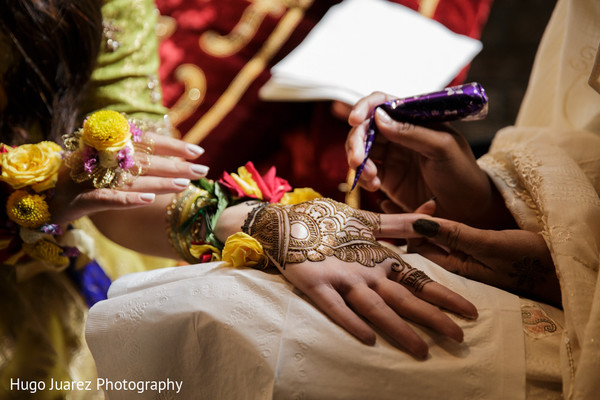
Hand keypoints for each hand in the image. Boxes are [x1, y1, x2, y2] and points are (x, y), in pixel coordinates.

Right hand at [50, 133, 208, 223]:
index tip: (198, 151)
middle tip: (202, 170)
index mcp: (108, 147)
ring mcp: (90, 178)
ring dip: (159, 181)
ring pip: (131, 179)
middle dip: (175, 166)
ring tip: (184, 184)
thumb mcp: (109, 167)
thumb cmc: (81, 179)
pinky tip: (149, 199)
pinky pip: (107, 198)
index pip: (145, 141)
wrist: (42, 196)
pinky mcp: (80, 200)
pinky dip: (128, 199)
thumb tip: (173, 161)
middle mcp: (100, 159)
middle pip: (144, 160)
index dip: (172, 146)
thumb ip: (135, 160)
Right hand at [223, 198, 477, 358]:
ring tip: (421, 350)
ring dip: (398, 328)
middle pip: (403, 296)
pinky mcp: (315, 284)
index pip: (417, 277)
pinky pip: (334, 306)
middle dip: (432, 317)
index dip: (444, 294)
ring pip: (374, 306)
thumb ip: (401, 223)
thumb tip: (434, 212)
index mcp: (378, 255)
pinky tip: (368, 339)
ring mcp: (339, 278)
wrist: (282, 222)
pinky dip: (350, 321)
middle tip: (459, 338)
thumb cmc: (327, 222)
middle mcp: (364, 269)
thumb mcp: (365, 221)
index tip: (470, 311)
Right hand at [345, 92, 510, 227]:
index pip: (384, 103)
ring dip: (358, 161)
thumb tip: (379, 117)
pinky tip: (374, 186)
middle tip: (356, 160)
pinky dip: (363, 178)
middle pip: (366, 127)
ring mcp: (392, 156)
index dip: (366, 107)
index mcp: (415, 119)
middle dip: (356, 141)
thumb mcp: (442, 148)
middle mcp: (400, 134)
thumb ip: (411, 132)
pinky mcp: (387, 178)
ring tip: (370, 177)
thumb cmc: (463, 174)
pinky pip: (365, 173)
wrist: (469, 211)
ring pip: (361, 150)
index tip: (355, 119)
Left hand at [408, 216, 560, 306]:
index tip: (430, 204)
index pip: (417, 248)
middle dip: (419, 223)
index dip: (415, 226)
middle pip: (423, 245)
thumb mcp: (488, 244)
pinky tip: (444, 212)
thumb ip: (453, 234)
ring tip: (432, 203)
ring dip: (430, 223)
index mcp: (452, 269)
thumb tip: (416, 224)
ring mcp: (465, 260)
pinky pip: (451, 238)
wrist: (559, 271)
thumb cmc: (526, 260)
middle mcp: (454, 266)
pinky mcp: (476, 252)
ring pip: (436, 241)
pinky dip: (444, 225)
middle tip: (431, 201)